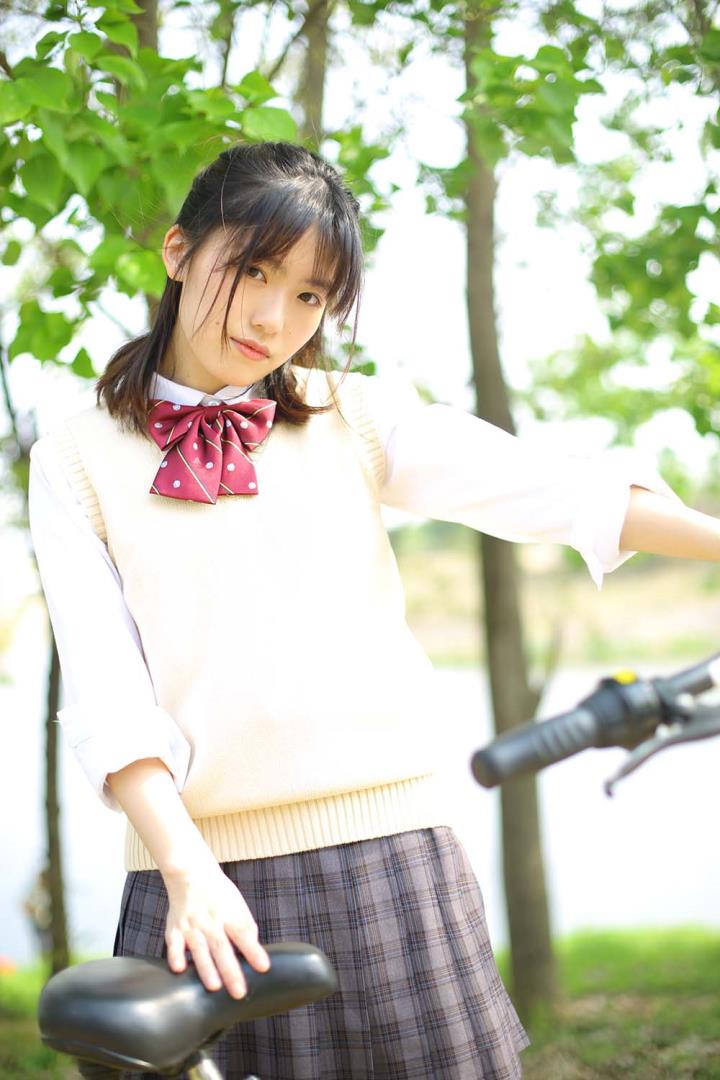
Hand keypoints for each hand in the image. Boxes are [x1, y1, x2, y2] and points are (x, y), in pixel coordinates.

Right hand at [163, 859, 270, 998]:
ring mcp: (191, 925)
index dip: (253, 951)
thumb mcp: (237, 904)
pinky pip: (173, 943)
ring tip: (214, 986)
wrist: (191, 872)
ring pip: (199, 948)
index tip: (264, 967)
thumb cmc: (218, 893)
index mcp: (229, 914)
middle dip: (231, 971)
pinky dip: (175, 956)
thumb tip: (253, 952)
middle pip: (222, 947)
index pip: (244, 934)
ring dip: (206, 968)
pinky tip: (179, 969)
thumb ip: (245, 927)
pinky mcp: (174, 928)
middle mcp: (211, 920)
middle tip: (239, 992)